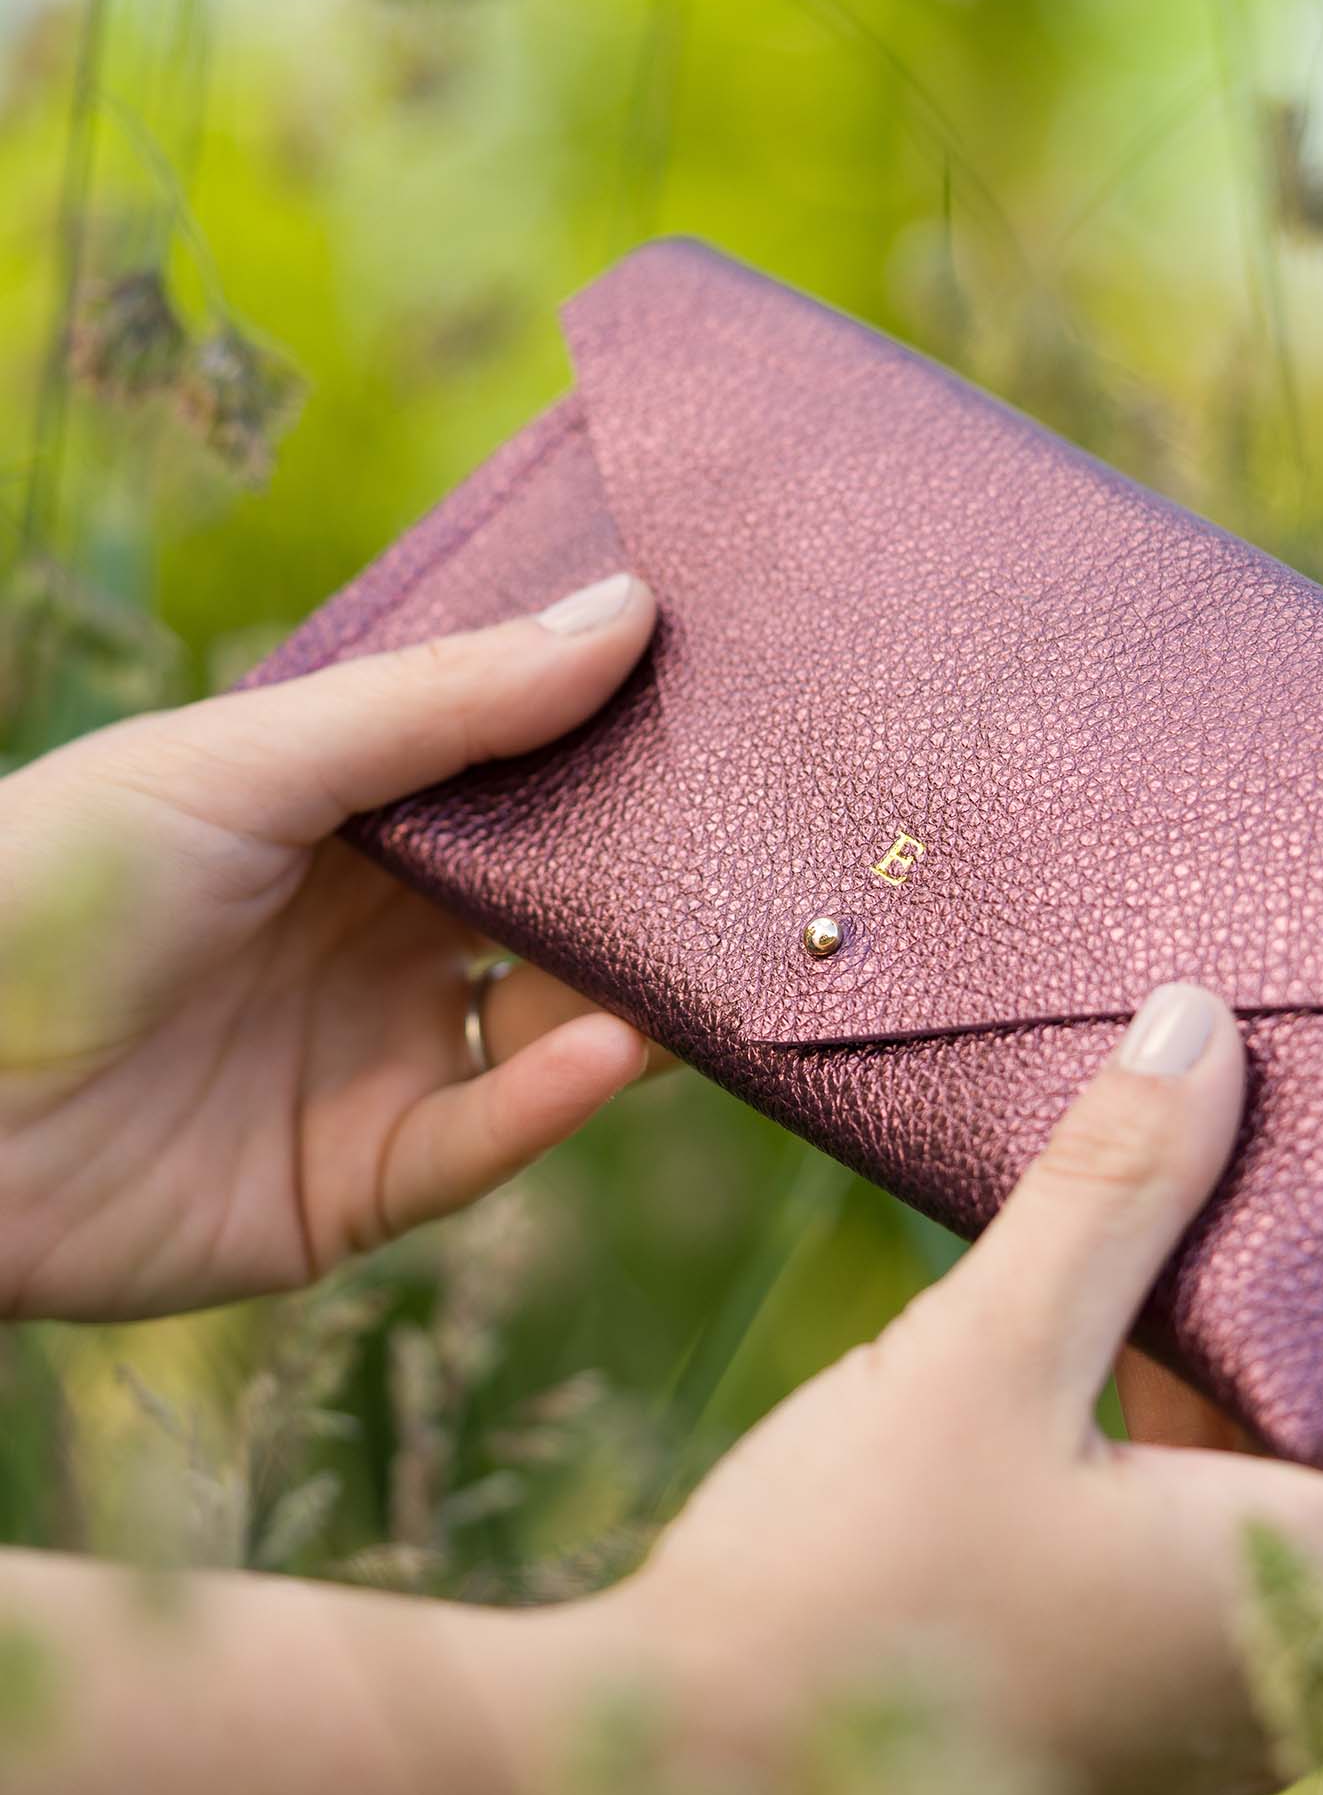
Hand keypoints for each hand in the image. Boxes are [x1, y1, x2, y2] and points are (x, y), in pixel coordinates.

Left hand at [0, 572, 661, 1320]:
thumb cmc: (49, 883)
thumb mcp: (248, 762)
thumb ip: (440, 703)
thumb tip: (626, 610)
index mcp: (350, 826)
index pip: (520, 785)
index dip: (617, 749)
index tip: (730, 704)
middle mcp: (378, 941)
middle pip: (556, 911)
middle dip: (654, 882)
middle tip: (777, 840)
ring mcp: (376, 1062)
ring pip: (552, 1032)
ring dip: (634, 1000)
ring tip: (724, 953)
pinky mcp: (360, 1184)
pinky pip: (483, 1140)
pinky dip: (551, 1103)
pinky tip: (608, 1053)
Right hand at [531, 982, 1322, 1794]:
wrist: (681, 1781)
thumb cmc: (843, 1581)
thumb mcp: (988, 1351)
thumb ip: (1111, 1190)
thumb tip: (1203, 1032)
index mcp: (1309, 1591)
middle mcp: (1277, 1671)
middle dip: (1286, 1301)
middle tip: (1240, 1151)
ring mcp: (1186, 1708)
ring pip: (1245, 1495)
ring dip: (1203, 1369)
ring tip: (1146, 1228)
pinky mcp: (1098, 1709)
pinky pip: (1171, 1551)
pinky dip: (1143, 1447)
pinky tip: (1071, 1356)